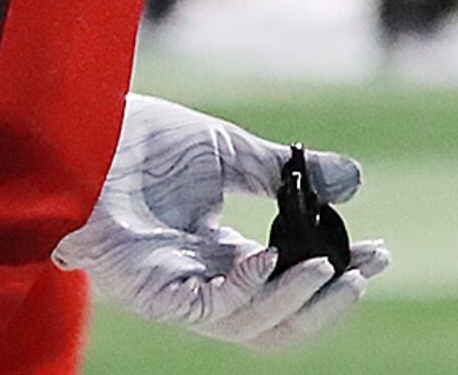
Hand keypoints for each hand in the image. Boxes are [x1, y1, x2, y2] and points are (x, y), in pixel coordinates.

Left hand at [56, 95, 387, 350]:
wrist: (78, 130)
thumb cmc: (139, 140)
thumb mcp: (227, 152)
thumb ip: (285, 173)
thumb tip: (353, 183)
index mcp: (217, 252)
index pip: (286, 279)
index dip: (334, 273)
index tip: (379, 253)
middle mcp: (199, 277)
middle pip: (273, 320)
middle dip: (325, 304)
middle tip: (363, 274)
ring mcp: (173, 287)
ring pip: (245, 326)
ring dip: (295, 302)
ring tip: (330, 268)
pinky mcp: (148, 288)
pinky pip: (206, 309)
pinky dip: (244, 291)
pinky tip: (267, 259)